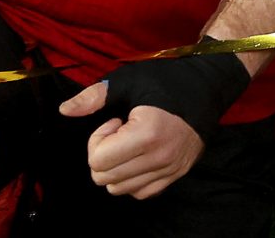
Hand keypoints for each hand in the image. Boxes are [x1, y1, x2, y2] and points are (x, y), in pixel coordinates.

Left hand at [60, 84, 205, 199]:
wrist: (210, 86)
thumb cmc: (169, 81)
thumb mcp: (130, 81)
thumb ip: (95, 97)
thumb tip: (64, 110)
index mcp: (147, 135)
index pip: (98, 161)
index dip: (98, 139)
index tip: (115, 122)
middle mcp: (160, 158)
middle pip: (104, 178)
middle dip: (104, 155)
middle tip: (120, 133)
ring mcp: (170, 170)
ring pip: (119, 189)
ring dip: (116, 168)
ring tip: (131, 144)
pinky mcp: (176, 175)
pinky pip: (140, 193)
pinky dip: (132, 179)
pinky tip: (140, 157)